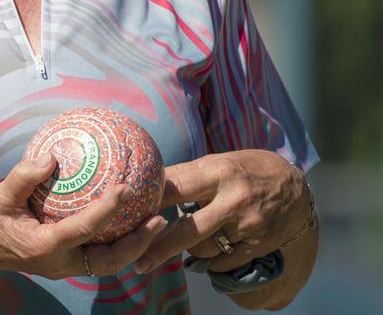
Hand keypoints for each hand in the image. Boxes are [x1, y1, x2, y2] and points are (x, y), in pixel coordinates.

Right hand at [0, 154, 167, 278]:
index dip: (107, 209)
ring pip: (107, 264)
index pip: (84, 229)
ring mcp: (61, 266)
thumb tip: (51, 157)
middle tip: (158, 218)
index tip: (125, 188)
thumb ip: (24, 176)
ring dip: (132, 247)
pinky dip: (115, 244)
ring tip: (152, 223)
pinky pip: (96, 256)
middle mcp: (58, 262)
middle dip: (137, 243)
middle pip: (109, 261)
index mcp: (43, 246)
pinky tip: (126, 223)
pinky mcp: (61, 262)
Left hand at [134, 150, 308, 273]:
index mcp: (218, 172)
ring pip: (202, 249)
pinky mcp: (257, 246)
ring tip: (191, 236)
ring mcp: (247, 225)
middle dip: (159, 247)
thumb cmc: (247, 169)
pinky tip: (214, 246)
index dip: (150, 201)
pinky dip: (211, 259)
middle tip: (138, 262)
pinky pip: (221, 262)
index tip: (127, 212)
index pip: (176, 188)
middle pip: (187, 230)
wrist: (298, 188)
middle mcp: (232, 200)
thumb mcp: (219, 162)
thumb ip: (188, 175)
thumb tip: (150, 183)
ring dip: (188, 248)